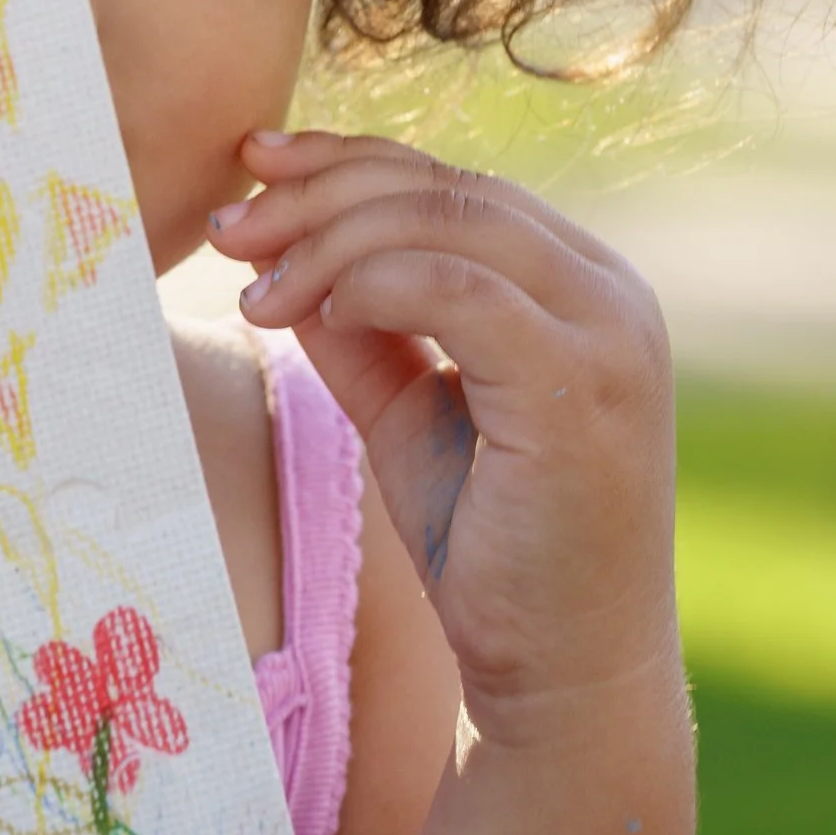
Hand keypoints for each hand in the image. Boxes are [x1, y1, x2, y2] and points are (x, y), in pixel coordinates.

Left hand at [209, 130, 677, 744]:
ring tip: (255, 292)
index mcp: (580, 284)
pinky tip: (316, 316)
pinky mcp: (581, 387)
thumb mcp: (409, 413)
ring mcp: (608, 335)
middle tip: (226, 228)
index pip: (454, 182)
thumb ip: (363, 329)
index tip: (249, 170)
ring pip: (448, 224)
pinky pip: (460, 291)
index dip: (344, 162)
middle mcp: (609, 293)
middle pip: (445, 188)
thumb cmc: (490, 548)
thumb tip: (284, 256)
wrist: (564, 672)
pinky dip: (374, 285)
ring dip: (329, 242)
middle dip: (319, 195)